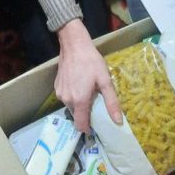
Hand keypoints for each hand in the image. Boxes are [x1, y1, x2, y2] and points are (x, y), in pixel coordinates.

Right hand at [55, 19, 122, 133]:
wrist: (74, 46)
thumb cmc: (91, 62)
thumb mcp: (105, 81)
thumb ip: (111, 103)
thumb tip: (118, 121)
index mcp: (79, 101)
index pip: (81, 125)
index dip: (88, 129)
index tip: (95, 127)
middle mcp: (67, 100)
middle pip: (77, 115)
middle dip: (86, 113)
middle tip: (95, 103)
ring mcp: (60, 93)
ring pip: (71, 106)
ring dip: (79, 104)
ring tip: (88, 91)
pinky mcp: (56, 87)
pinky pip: (66, 97)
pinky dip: (73, 96)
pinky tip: (79, 84)